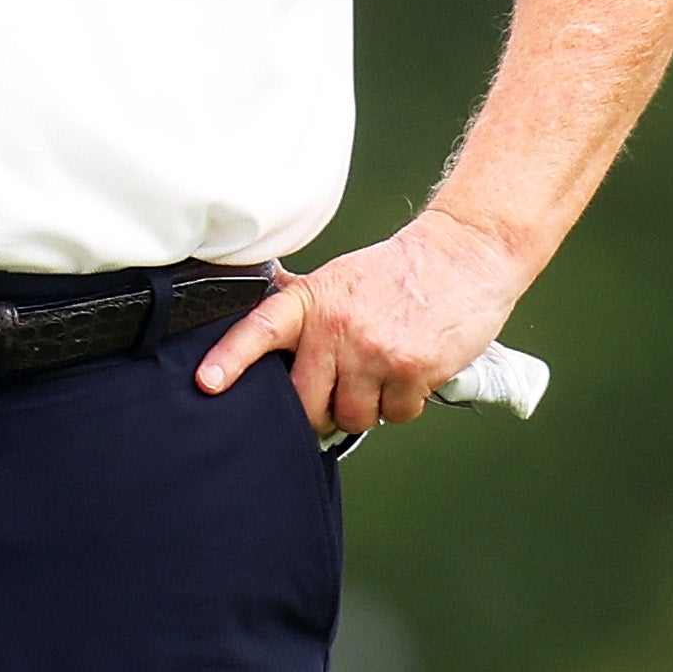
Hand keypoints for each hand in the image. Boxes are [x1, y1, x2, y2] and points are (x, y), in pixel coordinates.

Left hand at [197, 208, 527, 439]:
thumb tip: (262, 339)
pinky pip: (394, 416)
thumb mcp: (340, 279)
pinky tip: (412, 372)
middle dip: (319, 410)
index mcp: (314, 301)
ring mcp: (374, 351)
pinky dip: (404, 404)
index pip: (261, 330)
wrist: (465, 255)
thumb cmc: (401, 272)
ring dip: (368, 406)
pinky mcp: (411, 370)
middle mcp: (338, 326)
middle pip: (306, 402)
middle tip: (340, 392)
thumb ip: (305, 310)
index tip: (207, 383)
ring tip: (385, 371)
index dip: (231, 359)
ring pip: (352, 416)